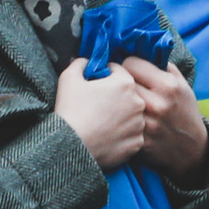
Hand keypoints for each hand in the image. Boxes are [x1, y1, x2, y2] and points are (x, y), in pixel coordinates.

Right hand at [53, 56, 148, 170]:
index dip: (105, 76)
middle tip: (98, 106)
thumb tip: (87, 61)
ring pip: (132, 115)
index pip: (118, 71)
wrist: (71, 147)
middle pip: (128, 93)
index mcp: (125, 82)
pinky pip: (132, 135)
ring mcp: (139, 125)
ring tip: (103, 123)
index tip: (95, 85)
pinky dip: (123, 135)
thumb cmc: (70, 110)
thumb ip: (81, 63)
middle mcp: (138, 102)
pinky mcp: (137, 143)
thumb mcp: (69, 78)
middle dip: (116, 96)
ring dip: (121, 115)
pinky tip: (108, 136)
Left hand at [124, 57, 208, 181]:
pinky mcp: (139, 142)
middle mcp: (157, 104)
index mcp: (167, 85)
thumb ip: (161, 65)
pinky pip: (118, 123)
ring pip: (116, 103)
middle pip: (119, 82)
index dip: (127, 65)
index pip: (130, 63)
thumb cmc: (183, 111)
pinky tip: (119, 120)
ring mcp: (146, 125)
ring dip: (115, 101)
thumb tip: (138, 48)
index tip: (128, 71)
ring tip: (117, 101)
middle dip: (118, 82)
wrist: (190, 149)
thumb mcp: (181, 84)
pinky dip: (116, 120)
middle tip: (119, 86)